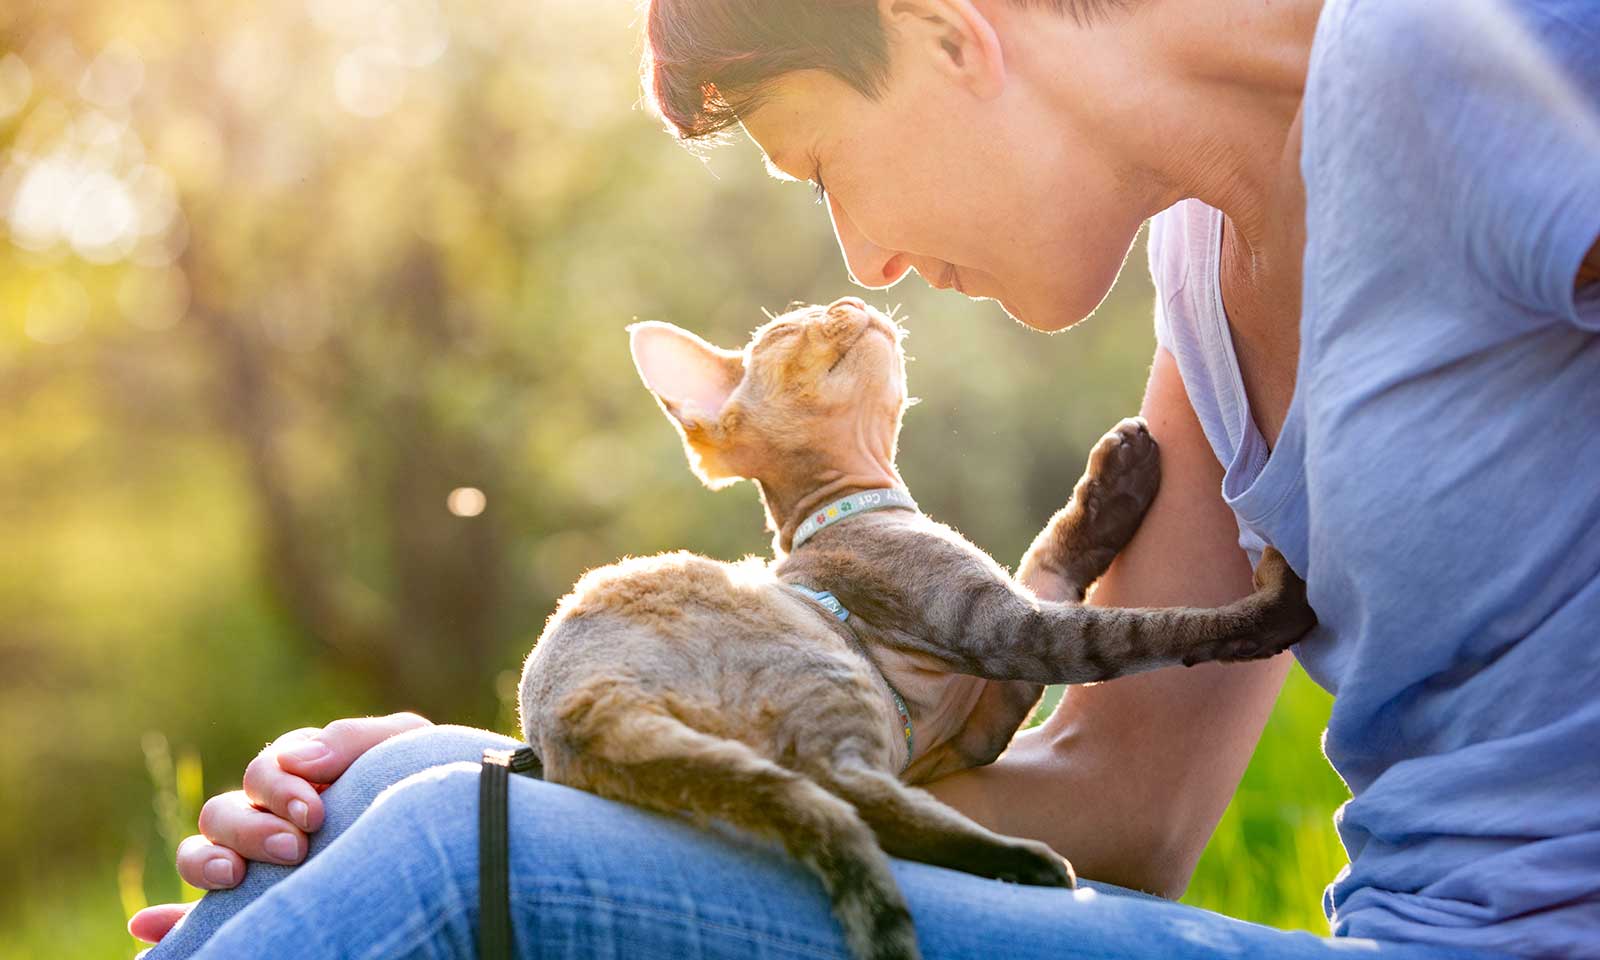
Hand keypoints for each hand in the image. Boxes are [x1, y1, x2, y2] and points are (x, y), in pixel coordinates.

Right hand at [127, 712, 430, 944]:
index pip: (265, 772)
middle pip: (224, 811)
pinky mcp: (251, 903)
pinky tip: (147, 929)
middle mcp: (268, 815)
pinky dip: (167, 919)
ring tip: (236, 878)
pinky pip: (193, 913)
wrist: (452, 832)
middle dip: (251, 828)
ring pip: (200, 852)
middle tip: (295, 849)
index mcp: (299, 774)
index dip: (280, 788)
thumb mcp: (402, 746)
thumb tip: (294, 758)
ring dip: (207, 862)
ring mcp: (256, 860)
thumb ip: (353, 738)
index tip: (316, 814)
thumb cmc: (423, 779)